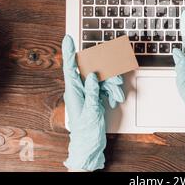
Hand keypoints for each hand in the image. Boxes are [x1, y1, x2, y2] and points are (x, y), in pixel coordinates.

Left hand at [62, 35, 124, 170]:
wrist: (88, 146)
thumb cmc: (87, 131)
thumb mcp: (91, 111)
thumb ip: (92, 91)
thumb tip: (92, 75)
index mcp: (73, 92)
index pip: (70, 68)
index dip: (69, 52)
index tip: (68, 38)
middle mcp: (78, 90)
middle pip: (90, 72)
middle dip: (105, 74)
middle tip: (114, 81)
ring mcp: (86, 94)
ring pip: (100, 80)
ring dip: (111, 86)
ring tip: (116, 97)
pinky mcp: (93, 98)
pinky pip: (103, 88)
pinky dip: (110, 92)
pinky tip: (113, 100)